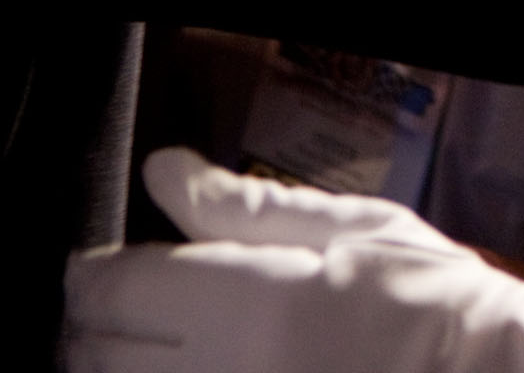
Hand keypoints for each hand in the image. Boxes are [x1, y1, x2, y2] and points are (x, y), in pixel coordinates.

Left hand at [62, 148, 523, 372]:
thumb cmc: (432, 300)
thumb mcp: (352, 229)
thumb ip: (248, 206)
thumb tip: (167, 171)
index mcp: (248, 303)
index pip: (112, 289)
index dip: (91, 275)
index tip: (100, 269)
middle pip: (96, 354)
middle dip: (94, 328)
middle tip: (125, 309)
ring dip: (119, 367)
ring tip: (149, 348)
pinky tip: (188, 371)